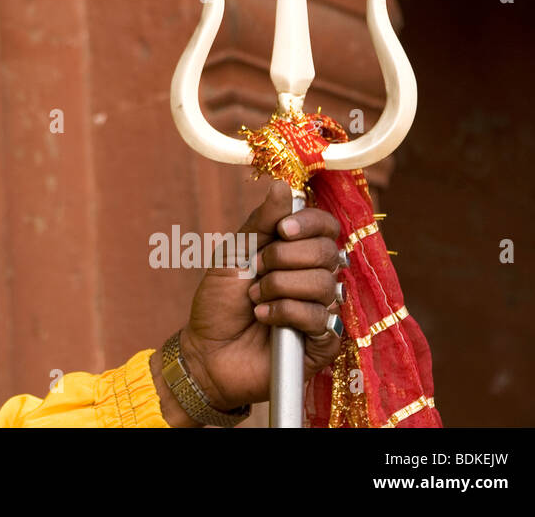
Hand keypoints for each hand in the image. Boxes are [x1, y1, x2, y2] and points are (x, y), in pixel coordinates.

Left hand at [159, 180, 343, 422]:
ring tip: (255, 300)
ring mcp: (322, 310)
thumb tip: (284, 186)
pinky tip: (264, 318)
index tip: (282, 230)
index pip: (327, 227)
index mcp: (297, 253)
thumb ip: (261, 222)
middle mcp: (315, 278)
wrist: (207, 349)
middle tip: (256, 271)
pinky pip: (320, 318)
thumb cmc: (219, 301)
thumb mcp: (235, 253)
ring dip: (279, 288)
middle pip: (327, 252)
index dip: (310, 223)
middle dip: (284, 258)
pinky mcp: (323, 342)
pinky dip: (285, 313)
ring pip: (324, 284)